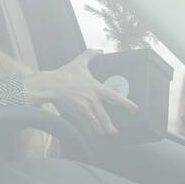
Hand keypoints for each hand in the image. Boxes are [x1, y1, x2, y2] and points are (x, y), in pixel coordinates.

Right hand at [22, 50, 137, 135]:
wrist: (49, 85)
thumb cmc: (65, 74)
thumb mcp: (79, 62)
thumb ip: (91, 54)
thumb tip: (100, 50)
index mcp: (95, 88)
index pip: (115, 97)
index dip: (126, 103)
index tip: (134, 109)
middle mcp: (91, 100)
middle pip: (105, 117)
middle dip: (110, 127)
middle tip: (114, 132)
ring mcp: (83, 109)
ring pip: (95, 124)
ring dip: (100, 130)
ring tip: (104, 134)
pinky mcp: (75, 114)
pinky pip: (84, 125)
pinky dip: (88, 130)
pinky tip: (91, 133)